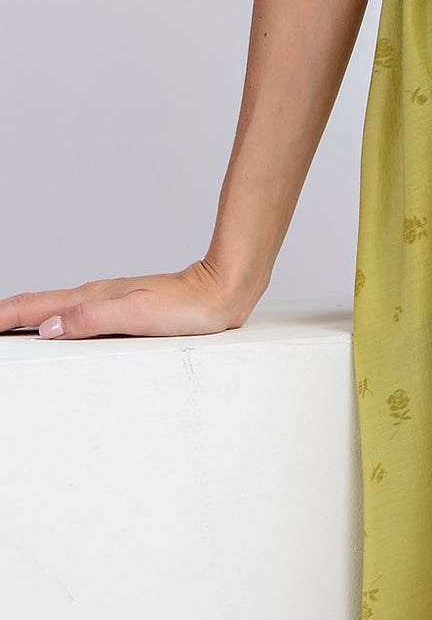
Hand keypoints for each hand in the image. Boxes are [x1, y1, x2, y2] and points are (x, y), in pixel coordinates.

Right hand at [0, 258, 257, 341]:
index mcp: (94, 298)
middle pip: (39, 305)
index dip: (4, 317)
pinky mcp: (122, 306)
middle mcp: (97, 296)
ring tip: (8, 327)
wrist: (221, 291)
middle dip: (7, 316)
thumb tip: (49, 328)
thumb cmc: (187, 306)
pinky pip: (75, 312)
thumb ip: (92, 320)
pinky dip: (53, 319)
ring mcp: (108, 299)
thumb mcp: (137, 316)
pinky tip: (56, 327)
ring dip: (26, 317)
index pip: (36, 307)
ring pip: (55, 307)